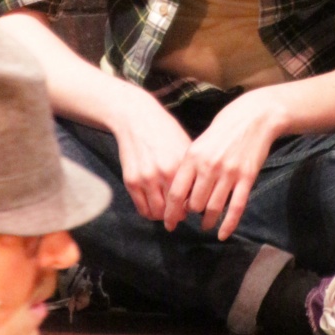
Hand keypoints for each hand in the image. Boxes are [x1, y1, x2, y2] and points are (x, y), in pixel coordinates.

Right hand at [112, 90, 191, 220]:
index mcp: (180, 166)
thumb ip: (193, 171)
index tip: (193, 207)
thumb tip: (202, 193)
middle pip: (174, 211)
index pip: (190, 200)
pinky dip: (149, 212)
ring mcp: (145, 179)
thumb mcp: (186, 147)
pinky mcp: (131, 181)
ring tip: (167, 210)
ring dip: (163, 216)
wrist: (137, 119)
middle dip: (178, 215)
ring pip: (157, 213)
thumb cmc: (165, 131)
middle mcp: (162, 175)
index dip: (193, 207)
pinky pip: (141, 208)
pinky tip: (154, 206)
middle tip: (180, 212)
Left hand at [163, 88, 285, 239]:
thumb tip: (181, 193)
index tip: (168, 223)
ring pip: (213, 208)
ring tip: (205, 225)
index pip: (177, 192)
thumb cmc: (224, 128)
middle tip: (190, 218)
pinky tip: (223, 234)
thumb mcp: (200, 142)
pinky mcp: (247, 178)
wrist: (254, 117)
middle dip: (190, 214)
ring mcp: (229, 173)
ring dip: (207, 221)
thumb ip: (190, 165)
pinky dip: (228, 224)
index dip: (171, 212)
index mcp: (193, 157)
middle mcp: (209, 167)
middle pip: (194, 203)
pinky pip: (236, 207)